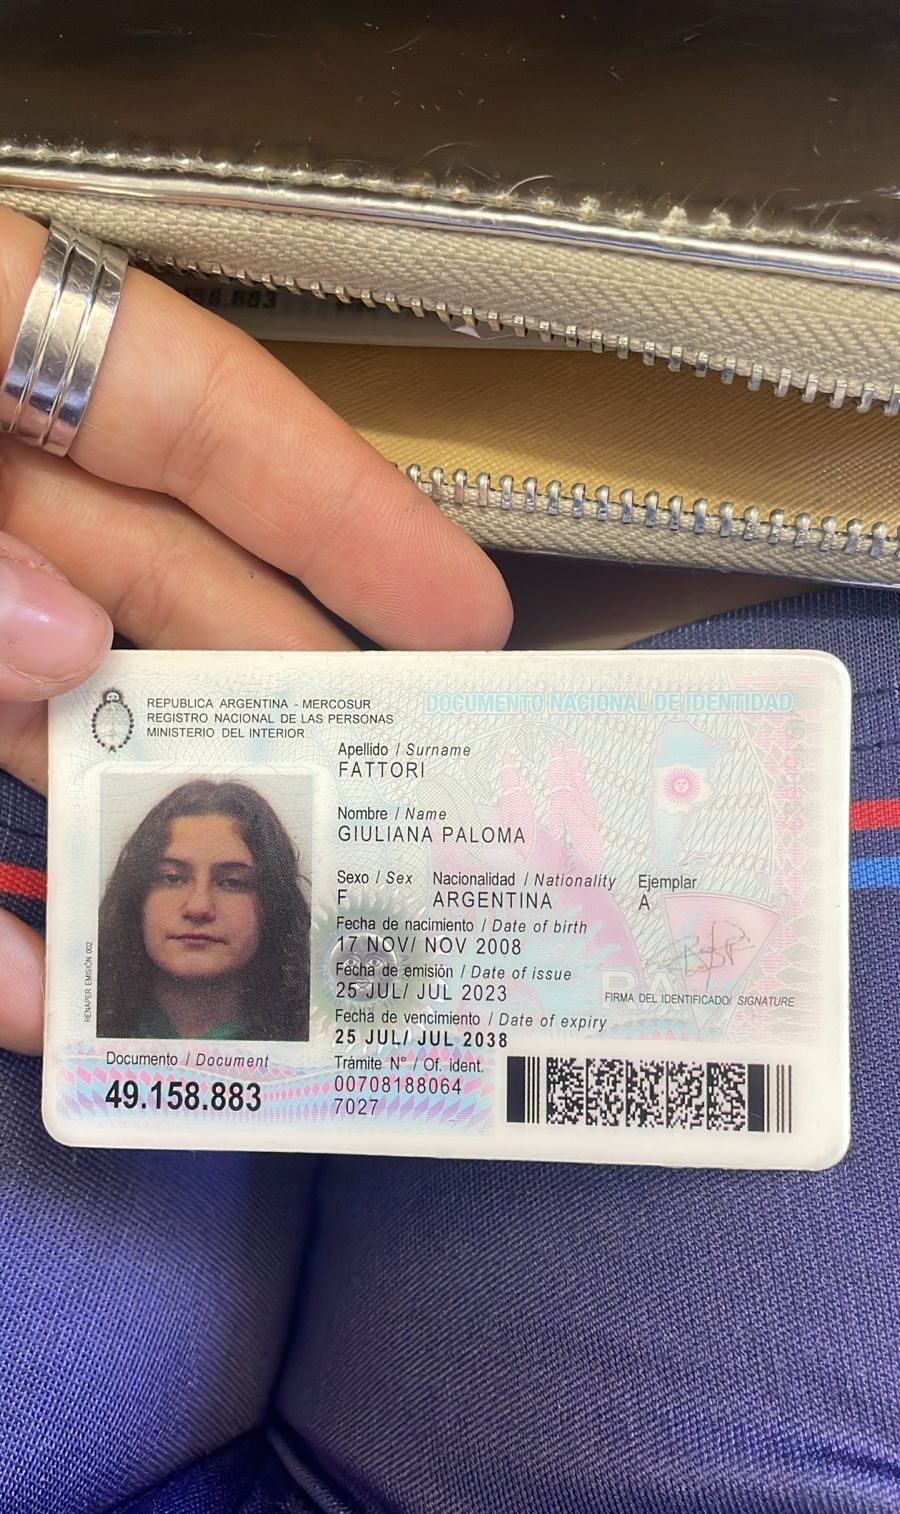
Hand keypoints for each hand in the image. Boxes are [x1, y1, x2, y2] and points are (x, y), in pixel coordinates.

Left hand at [0, 208, 511, 1054]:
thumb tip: (69, 639)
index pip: (191, 408)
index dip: (340, 511)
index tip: (465, 616)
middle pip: (143, 582)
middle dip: (268, 688)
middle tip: (396, 788)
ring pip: (44, 719)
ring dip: (143, 828)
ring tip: (268, 920)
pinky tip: (44, 1001)